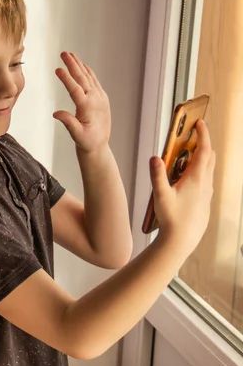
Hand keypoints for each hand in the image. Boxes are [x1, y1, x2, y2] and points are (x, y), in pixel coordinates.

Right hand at [53, 52, 110, 152]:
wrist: (100, 146)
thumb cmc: (87, 142)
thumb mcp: (77, 135)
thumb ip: (68, 123)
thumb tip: (56, 113)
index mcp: (88, 107)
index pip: (74, 89)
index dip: (66, 78)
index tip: (58, 69)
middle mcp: (95, 99)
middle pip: (82, 78)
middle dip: (72, 64)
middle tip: (64, 53)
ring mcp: (100, 97)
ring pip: (88, 77)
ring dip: (79, 65)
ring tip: (71, 55)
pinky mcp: (102, 98)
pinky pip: (94, 81)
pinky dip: (87, 72)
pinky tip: (83, 66)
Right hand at [150, 119, 215, 254]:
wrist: (181, 242)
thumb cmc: (172, 220)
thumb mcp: (161, 196)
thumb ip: (157, 175)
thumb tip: (155, 157)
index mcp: (197, 179)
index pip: (204, 150)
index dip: (203, 134)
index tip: (199, 123)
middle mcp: (205, 184)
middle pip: (210, 157)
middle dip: (203, 143)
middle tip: (194, 134)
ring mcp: (207, 193)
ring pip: (209, 169)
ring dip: (202, 157)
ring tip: (188, 154)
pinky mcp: (205, 201)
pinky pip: (206, 180)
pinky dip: (201, 171)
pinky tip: (187, 177)